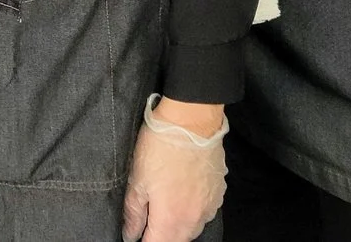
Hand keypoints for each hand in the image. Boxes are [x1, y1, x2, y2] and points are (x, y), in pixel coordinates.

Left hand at [121, 103, 225, 241]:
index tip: (137, 234)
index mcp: (170, 220)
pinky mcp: (219, 193)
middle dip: (161, 236)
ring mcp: (209, 207)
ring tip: (166, 206)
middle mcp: (193, 220)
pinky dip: (193, 211)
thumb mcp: (137, 180)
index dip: (143, 241)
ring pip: (191, 229)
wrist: (192, 120)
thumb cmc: (160, 147)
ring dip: (178, 226)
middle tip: (149, 220)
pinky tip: (184, 194)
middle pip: (175, 240)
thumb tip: (130, 235)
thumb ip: (134, 214)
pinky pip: (204, 213)